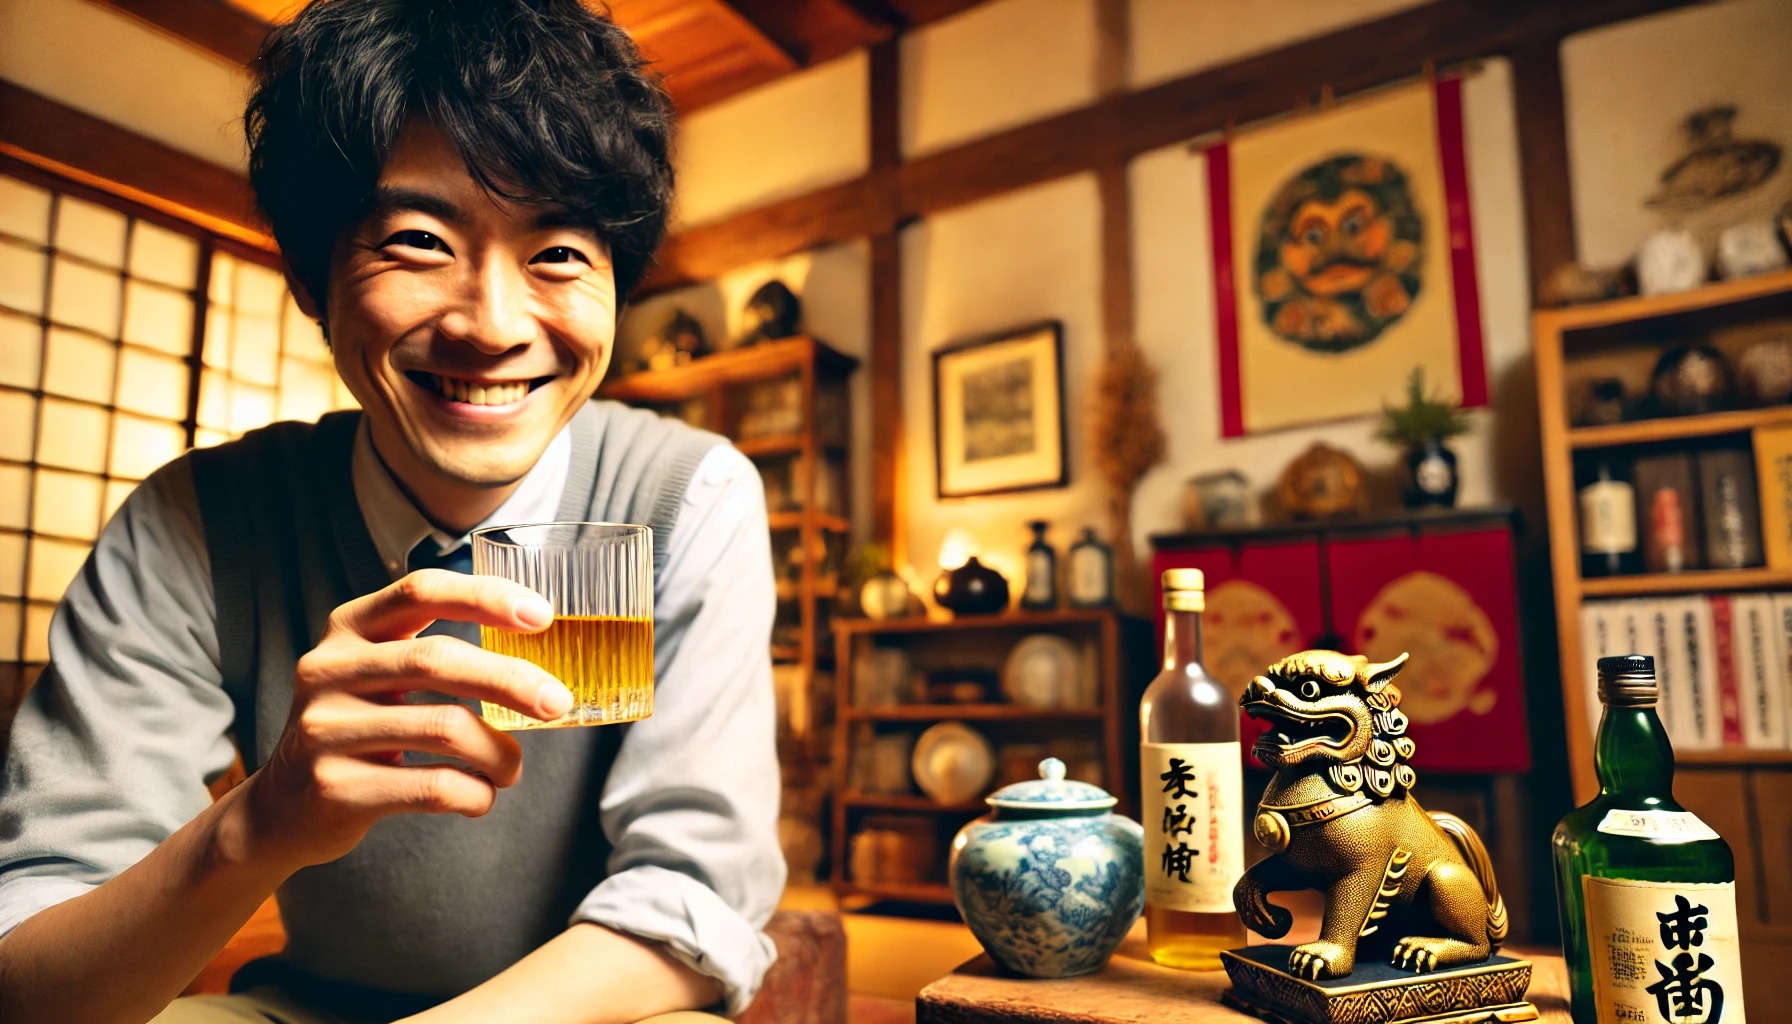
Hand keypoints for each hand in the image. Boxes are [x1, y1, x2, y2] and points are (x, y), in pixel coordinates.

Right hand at [238, 569, 569, 868]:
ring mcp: (325, 729)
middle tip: (557, 703)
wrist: (282, 809)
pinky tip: (481, 796)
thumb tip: (538, 656)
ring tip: (512, 768)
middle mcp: (329, 669)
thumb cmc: (357, 729)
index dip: (485, 596)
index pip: (421, 591)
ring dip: (498, 752)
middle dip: (511, 680)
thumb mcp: (376, 674)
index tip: (543, 615)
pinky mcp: (335, 786)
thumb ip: (434, 653)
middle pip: (438, 659)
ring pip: (444, 727)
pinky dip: (474, 793)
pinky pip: (432, 785)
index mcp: (348, 628)